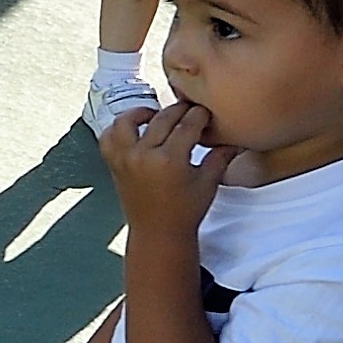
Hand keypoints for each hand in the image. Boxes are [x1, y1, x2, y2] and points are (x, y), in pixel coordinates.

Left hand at [99, 97, 229, 233]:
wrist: (158, 233)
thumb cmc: (184, 212)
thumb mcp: (208, 183)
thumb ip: (220, 157)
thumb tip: (235, 140)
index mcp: (170, 159)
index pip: (188, 124)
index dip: (200, 115)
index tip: (207, 112)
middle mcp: (144, 155)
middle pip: (162, 118)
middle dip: (179, 110)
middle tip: (190, 111)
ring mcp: (125, 159)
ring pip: (127, 121)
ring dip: (142, 113)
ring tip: (156, 114)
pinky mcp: (114, 164)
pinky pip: (107, 138)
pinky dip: (116, 128)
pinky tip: (132, 129)